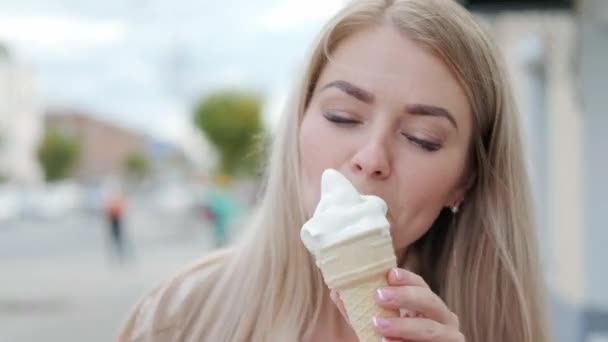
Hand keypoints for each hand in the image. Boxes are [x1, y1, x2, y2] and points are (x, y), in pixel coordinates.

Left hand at [330, 268, 463, 341]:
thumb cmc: (397, 340)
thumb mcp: (380, 324)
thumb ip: (361, 310)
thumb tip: (337, 292)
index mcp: (430, 305)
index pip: (421, 285)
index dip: (407, 278)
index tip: (389, 274)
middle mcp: (445, 318)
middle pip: (430, 301)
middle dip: (405, 297)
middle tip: (378, 297)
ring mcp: (450, 337)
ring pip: (430, 330)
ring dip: (404, 326)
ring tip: (378, 325)